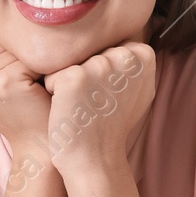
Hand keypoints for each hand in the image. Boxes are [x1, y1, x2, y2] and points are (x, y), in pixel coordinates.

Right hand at [0, 12, 51, 150]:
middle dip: (20, 50)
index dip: (6, 49)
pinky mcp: (3, 81)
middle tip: (37, 69)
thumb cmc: (19, 107)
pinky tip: (48, 79)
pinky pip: (27, 55)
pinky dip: (43, 64)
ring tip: (43, 73)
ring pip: (12, 46)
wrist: (39, 143)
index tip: (19, 67)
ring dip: (33, 55)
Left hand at [42, 40, 155, 181]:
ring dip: (69, 81)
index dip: (102, 70)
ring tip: (83, 104)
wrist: (96, 159)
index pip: (107, 44)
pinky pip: (51, 75)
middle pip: (88, 50)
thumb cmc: (112, 124)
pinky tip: (69, 108)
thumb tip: (127, 37)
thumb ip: (134, 61)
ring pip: (69, 60)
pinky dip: (54, 92)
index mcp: (143, 55)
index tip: (111, 94)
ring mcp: (99, 66)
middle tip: (96, 102)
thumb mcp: (138, 88)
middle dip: (85, 72)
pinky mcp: (73, 77)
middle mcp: (125, 56)